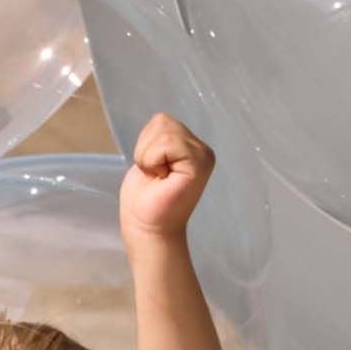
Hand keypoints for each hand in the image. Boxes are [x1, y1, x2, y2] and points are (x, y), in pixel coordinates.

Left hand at [120, 113, 214, 243]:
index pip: (161, 121)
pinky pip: (166, 142)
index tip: (154, 171)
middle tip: (155, 176)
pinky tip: (161, 179)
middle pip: (162, 123)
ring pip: (164, 131)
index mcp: (192, 147)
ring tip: (158, 177)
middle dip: (146, 149)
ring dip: (148, 156)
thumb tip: (162, 120)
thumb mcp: (150, 157)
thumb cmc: (146, 199)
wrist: (148, 229)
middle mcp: (203, 149)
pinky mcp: (199, 165)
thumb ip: (161, 139)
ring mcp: (203, 156)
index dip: (146, 144)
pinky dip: (153, 160)